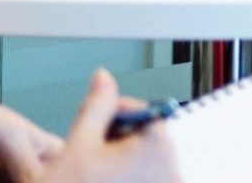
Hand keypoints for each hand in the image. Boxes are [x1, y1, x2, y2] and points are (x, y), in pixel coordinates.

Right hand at [34, 69, 181, 182]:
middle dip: (116, 144)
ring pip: (145, 163)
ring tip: (94, 178)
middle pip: (145, 138)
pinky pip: (148, 179)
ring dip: (120, 166)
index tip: (93, 131)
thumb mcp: (76, 146)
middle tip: (88, 162)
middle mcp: (174, 169)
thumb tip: (104, 78)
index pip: (140, 110)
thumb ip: (96, 106)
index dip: (109, 117)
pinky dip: (130, 179)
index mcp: (157, 145)